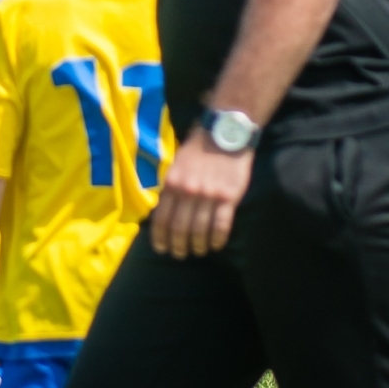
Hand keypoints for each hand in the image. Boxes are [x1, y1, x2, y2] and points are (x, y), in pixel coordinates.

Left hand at [150, 130, 253, 258]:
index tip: (161, 248)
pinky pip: (221, 225)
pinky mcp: (228, 197)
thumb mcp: (176, 165)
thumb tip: (163, 210)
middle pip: (179, 228)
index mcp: (172, 183)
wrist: (225, 133)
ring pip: (199, 230)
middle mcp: (187, 191)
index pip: (161, 218)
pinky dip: (217, 239)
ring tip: (197, 252)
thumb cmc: (198, 148)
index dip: (160, 237)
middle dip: (178, 246)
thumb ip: (171, 187)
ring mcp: (208, 195)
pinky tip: (215, 245)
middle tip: (179, 255)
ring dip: (197, 246)